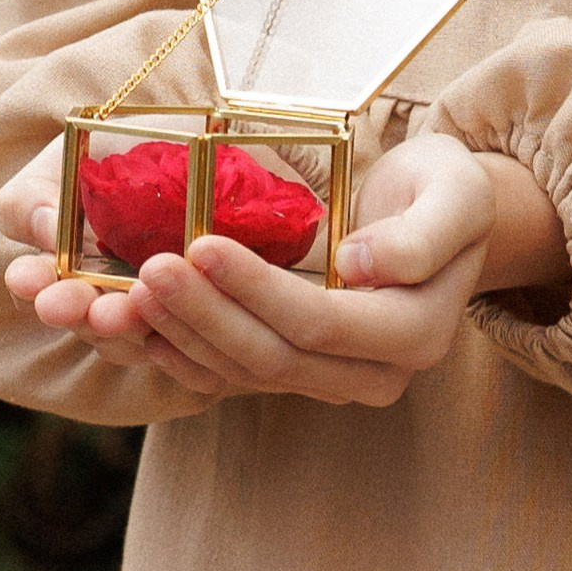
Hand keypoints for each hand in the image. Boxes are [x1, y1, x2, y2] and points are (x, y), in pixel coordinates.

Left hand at [0, 131, 563, 406]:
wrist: (436, 213)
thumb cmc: (445, 188)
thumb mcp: (456, 192)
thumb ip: (421, 234)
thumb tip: (359, 268)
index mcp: (413, 335)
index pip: (319, 324)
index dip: (254, 290)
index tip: (198, 243)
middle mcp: (370, 374)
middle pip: (268, 359)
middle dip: (199, 316)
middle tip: (142, 268)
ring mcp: (325, 381)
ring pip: (236, 372)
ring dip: (172, 334)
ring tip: (115, 291)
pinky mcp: (286, 369)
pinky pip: (220, 371)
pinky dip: (168, 348)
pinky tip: (122, 317)